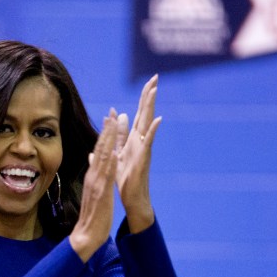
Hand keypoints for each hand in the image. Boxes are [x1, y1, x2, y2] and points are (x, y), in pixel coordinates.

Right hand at [69, 111, 118, 261]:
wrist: (86, 234)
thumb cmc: (92, 216)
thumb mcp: (92, 192)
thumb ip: (93, 176)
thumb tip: (92, 161)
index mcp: (92, 176)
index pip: (98, 152)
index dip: (104, 135)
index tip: (109, 120)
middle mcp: (93, 177)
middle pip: (100, 150)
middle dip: (106, 131)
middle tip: (111, 113)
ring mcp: (97, 183)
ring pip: (103, 158)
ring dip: (109, 141)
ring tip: (114, 125)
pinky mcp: (102, 192)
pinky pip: (107, 175)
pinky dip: (112, 162)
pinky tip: (116, 151)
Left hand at [116, 74, 161, 233]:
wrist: (132, 199)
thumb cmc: (126, 179)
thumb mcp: (118, 153)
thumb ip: (118, 135)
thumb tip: (118, 117)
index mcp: (133, 139)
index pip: (139, 114)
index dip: (143, 98)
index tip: (148, 81)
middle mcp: (140, 141)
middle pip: (145, 114)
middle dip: (149, 96)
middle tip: (155, 77)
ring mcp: (143, 149)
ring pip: (147, 123)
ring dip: (151, 107)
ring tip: (154, 90)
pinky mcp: (144, 159)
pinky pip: (148, 142)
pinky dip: (152, 130)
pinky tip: (158, 119)